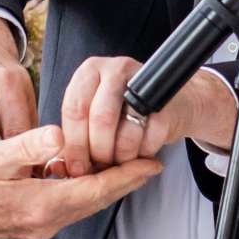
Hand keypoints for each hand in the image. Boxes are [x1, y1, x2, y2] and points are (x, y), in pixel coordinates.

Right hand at [0, 127, 161, 238]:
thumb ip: (32, 145)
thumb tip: (62, 134)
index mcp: (43, 203)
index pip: (99, 188)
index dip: (129, 175)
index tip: (152, 165)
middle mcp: (47, 220)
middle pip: (98, 199)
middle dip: (125, 181)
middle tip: (147, 164)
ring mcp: (39, 225)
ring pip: (84, 203)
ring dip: (103, 185)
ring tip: (120, 164)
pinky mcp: (30, 224)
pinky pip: (67, 206)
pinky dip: (81, 190)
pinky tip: (78, 174)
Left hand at [56, 55, 234, 177]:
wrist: (173, 104)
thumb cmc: (125, 112)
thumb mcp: (96, 111)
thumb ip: (79, 130)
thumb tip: (65, 165)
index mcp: (90, 71)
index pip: (74, 108)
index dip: (73, 143)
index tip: (76, 167)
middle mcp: (115, 70)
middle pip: (100, 119)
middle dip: (98, 152)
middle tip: (99, 168)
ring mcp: (143, 83)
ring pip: (126, 133)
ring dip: (122, 157)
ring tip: (120, 161)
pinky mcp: (166, 102)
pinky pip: (150, 139)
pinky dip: (143, 154)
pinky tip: (140, 153)